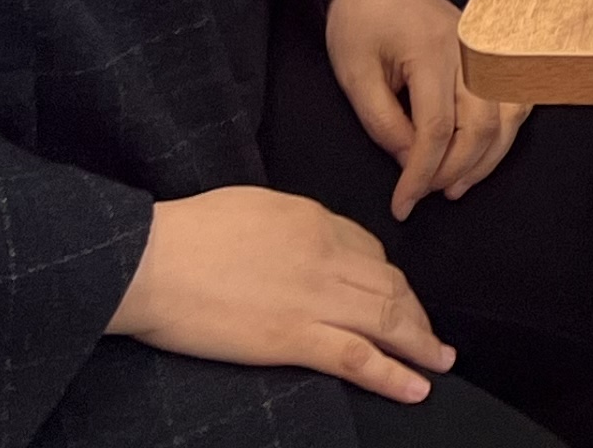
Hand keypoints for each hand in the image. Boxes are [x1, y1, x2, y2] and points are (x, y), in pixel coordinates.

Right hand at [109, 183, 451, 403]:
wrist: (152, 259)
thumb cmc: (187, 231)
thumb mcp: (252, 207)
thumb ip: (288, 225)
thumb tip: (298, 242)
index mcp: (315, 220)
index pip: (371, 250)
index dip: (389, 277)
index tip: (395, 295)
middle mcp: (327, 255)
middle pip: (391, 285)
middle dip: (417, 312)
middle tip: (431, 334)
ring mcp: (315, 298)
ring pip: (388, 319)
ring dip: (422, 342)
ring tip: (440, 361)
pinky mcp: (294, 338)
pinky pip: (359, 357)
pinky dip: (395, 374)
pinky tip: (417, 386)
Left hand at [325, 0, 523, 219]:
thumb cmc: (360, 21)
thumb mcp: (354, 74)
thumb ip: (382, 123)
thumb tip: (410, 163)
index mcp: (431, 53)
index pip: (436, 130)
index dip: (420, 174)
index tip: (402, 204)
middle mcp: (469, 52)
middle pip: (480, 127)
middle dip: (454, 171)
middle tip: (425, 195)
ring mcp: (485, 50)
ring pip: (507, 116)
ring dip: (486, 158)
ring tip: (456, 186)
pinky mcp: (489, 53)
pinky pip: (515, 96)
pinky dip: (507, 130)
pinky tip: (487, 150)